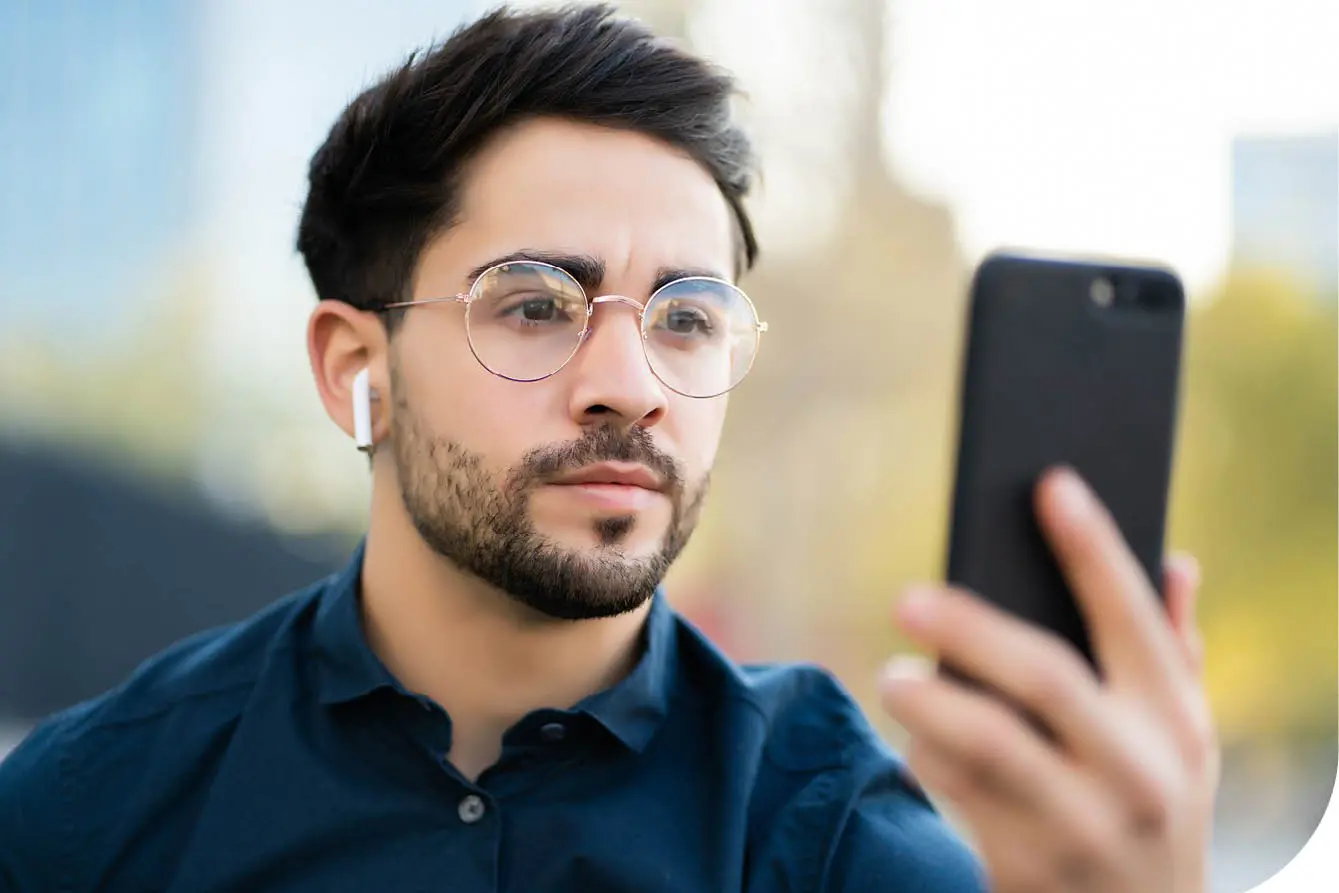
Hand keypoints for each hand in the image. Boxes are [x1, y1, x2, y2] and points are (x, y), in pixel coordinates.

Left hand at [879, 466, 1218, 892]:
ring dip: (929, 706)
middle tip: (906, 599)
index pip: (1131, 617)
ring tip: (893, 678)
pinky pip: (960, 797)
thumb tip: (1177, 561)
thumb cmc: (1153, 806)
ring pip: (989, 747)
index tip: (1051, 483)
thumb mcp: (1185, 740)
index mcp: (1174, 719)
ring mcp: (1083, 823)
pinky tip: (913, 739)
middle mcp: (1136, 769)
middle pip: (1045, 678)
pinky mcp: (1028, 866)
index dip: (1091, 547)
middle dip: (973, 630)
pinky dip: (927, 759)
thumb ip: (1174, 651)